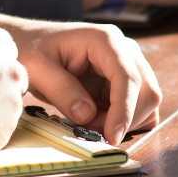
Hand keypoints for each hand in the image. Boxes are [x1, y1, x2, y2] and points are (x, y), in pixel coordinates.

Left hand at [0, 18, 161, 144]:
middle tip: (91, 131)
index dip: (124, 110)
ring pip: (146, 101)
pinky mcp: (124, 81)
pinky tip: (99, 121)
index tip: (112, 136)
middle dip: (124, 118)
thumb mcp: (38, 69)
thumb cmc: (32, 49)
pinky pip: (138, 106)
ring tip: (90, 123)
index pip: (128, 77)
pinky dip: (125, 120)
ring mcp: (127, 64)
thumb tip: (87, 115)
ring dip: (124, 121)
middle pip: (146, 90)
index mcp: (105, 40)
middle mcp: (124, 50)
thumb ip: (62, 90)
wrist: (30, 43)